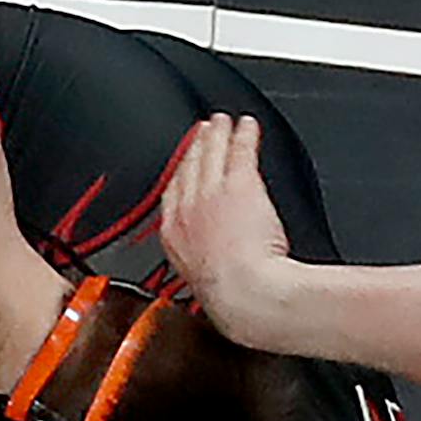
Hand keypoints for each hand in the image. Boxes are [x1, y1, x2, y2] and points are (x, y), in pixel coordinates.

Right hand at [157, 112, 295, 347]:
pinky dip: (243, 134)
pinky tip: (247, 125)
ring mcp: (212, 194)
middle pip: (188, 168)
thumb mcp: (202, 283)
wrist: (246, 295)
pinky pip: (239, 151)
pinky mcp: (239, 184)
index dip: (179, 173)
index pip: (173, 194)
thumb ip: (201, 261)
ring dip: (215, 134)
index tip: (184, 163)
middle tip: (200, 131)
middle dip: (194, 147)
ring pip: (210, 154)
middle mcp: (188, 210)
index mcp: (174, 236)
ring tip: (221, 121)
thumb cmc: (231, 298)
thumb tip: (211, 261)